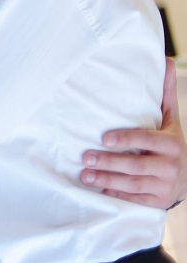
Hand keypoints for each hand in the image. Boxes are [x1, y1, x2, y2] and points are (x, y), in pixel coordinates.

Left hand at [83, 60, 186, 208]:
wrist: (183, 179)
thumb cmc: (168, 144)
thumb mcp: (170, 120)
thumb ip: (165, 94)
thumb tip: (166, 60)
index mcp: (172, 144)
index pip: (147, 140)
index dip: (126, 139)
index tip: (104, 138)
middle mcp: (170, 166)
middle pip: (136, 164)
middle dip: (109, 162)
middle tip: (86, 157)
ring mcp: (164, 186)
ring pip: (132, 183)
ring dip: (106, 179)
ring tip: (85, 174)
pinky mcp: (156, 202)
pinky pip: (133, 199)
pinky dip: (115, 195)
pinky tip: (99, 190)